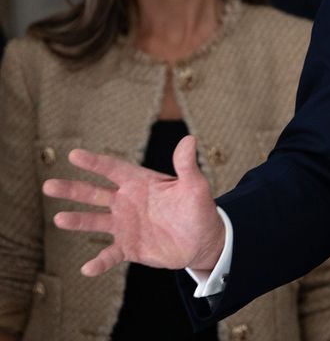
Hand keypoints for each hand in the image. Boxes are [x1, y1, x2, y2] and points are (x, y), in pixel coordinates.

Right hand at [41, 135, 224, 275]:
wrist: (202, 240)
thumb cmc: (199, 209)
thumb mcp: (195, 186)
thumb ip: (186, 166)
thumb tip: (189, 139)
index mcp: (140, 183)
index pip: (113, 169)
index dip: (95, 162)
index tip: (73, 154)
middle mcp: (127, 202)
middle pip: (94, 193)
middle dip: (72, 189)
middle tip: (48, 185)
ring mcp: (125, 225)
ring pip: (95, 221)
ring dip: (77, 221)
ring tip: (59, 219)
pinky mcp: (128, 247)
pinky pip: (109, 254)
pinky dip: (99, 262)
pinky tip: (87, 268)